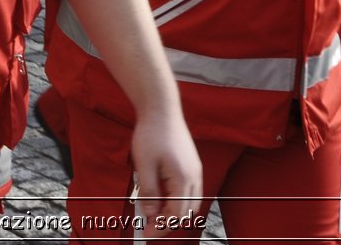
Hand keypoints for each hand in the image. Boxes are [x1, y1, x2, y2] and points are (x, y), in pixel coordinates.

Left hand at [128, 105, 202, 224]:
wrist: (162, 109)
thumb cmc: (151, 134)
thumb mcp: (144, 165)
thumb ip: (149, 192)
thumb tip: (150, 215)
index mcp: (183, 179)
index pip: (175, 215)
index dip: (161, 228)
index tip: (146, 235)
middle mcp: (194, 178)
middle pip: (185, 213)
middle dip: (167, 224)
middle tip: (148, 229)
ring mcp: (195, 171)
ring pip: (190, 204)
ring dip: (174, 214)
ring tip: (154, 217)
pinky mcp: (193, 166)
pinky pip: (190, 192)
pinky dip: (179, 201)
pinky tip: (163, 200)